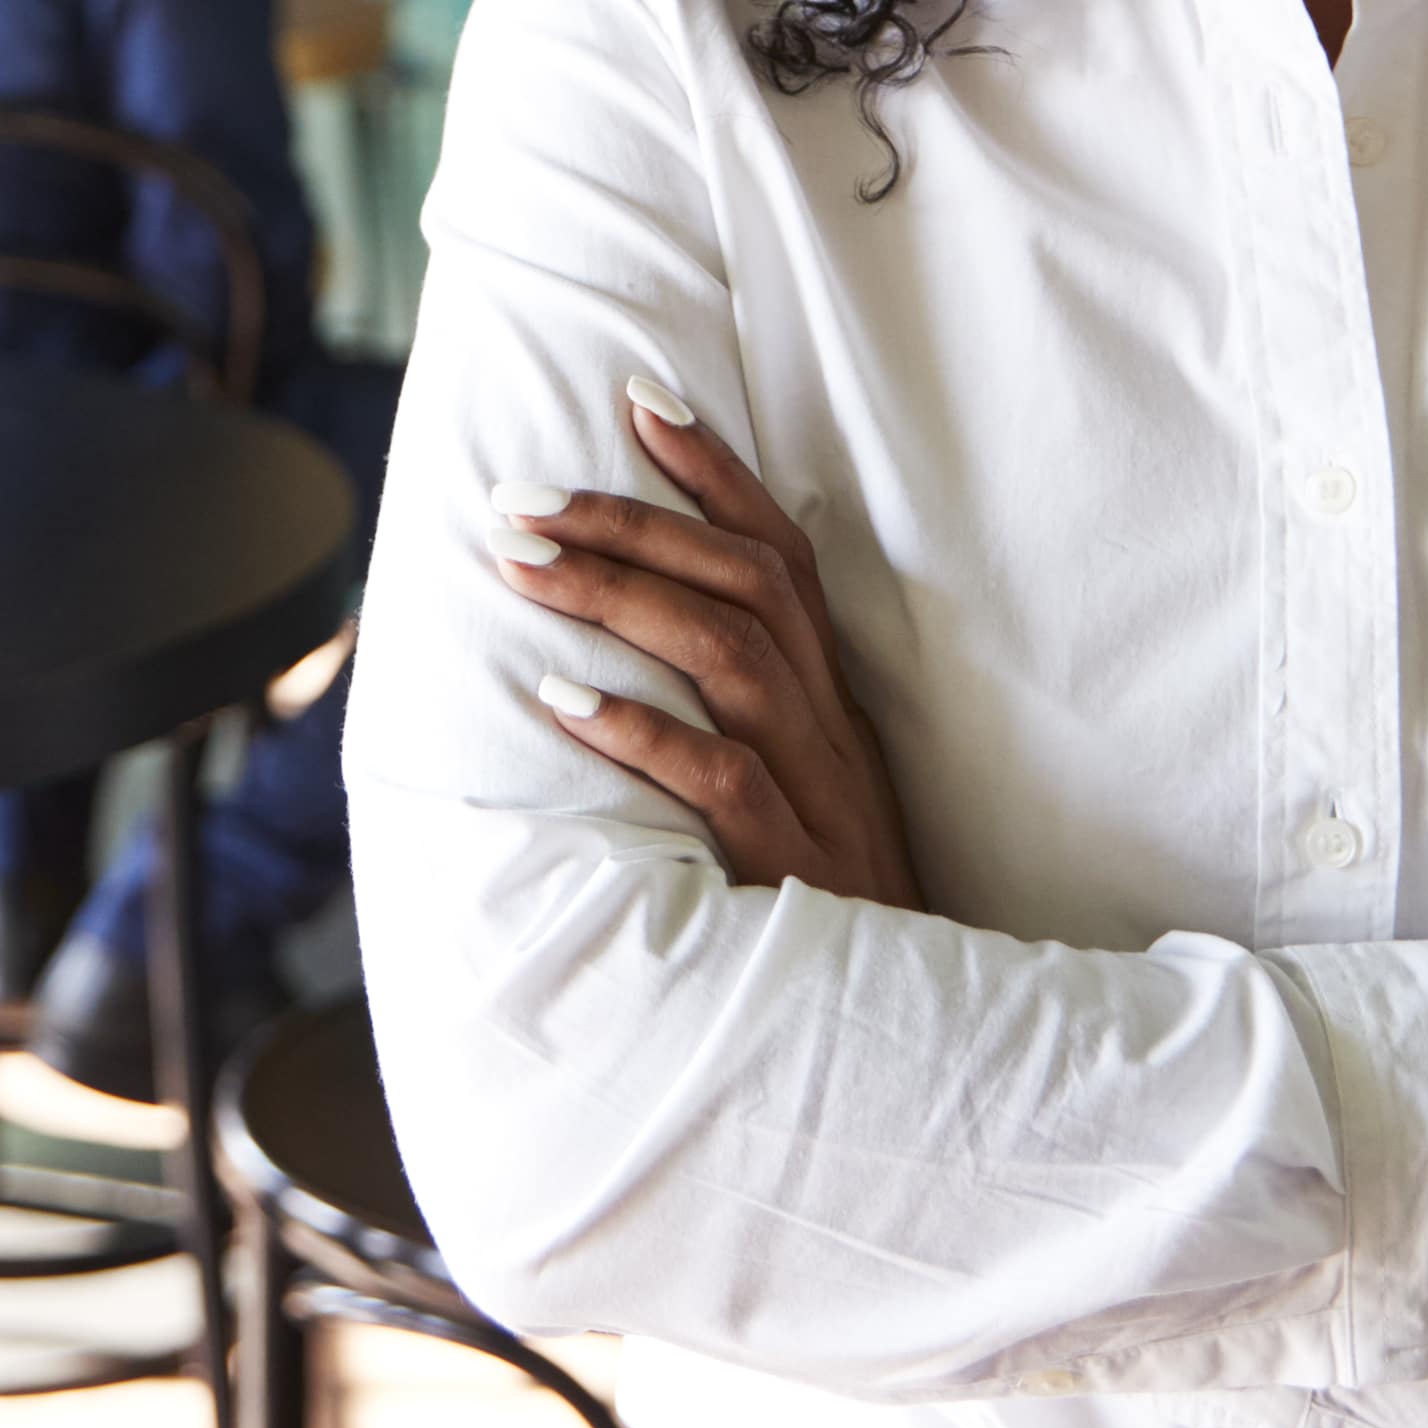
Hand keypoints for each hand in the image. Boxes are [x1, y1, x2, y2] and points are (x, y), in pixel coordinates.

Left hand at [492, 380, 922, 909]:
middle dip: (633, 522)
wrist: (908, 1030)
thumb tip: (631, 653)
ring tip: (519, 563)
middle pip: (748, 587)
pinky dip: (641, 731)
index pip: (783, 558)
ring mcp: (822, 797)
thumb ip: (741, 728)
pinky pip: (722, 779)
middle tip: (520, 493)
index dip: (717, 473)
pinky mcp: (795, 870)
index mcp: (834, 707)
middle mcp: (834, 733)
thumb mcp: (799, 801)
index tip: (639, 398)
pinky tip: (560, 700)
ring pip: (732, 657)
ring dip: (619, 596)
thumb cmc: (831, 915)